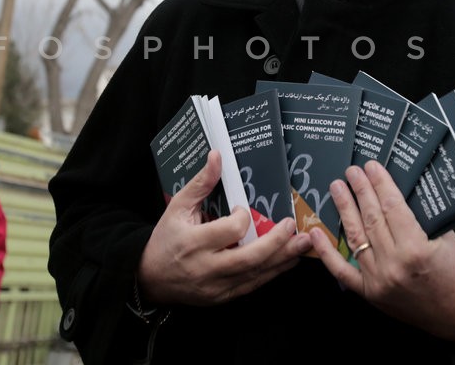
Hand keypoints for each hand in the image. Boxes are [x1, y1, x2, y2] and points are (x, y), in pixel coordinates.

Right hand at [138, 150, 311, 305]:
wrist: (149, 278)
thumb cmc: (165, 239)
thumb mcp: (178, 207)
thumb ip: (200, 183)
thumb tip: (217, 156)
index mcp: (194, 242)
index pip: (230, 230)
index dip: (242, 217)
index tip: (243, 209)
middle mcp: (207, 267)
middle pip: (250, 258)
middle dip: (278, 243)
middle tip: (297, 229)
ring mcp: (216, 287)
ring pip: (256, 275)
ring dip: (283, 259)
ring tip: (304, 245)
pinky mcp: (222, 297)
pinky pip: (252, 286)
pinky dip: (271, 273)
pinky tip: (287, 261)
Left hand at [311, 161, 454, 344]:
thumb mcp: (446, 239)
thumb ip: (422, 217)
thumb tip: (396, 192)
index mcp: (416, 249)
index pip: (392, 207)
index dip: (380, 184)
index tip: (372, 167)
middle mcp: (394, 264)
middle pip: (371, 218)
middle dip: (360, 191)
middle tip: (352, 171)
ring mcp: (378, 280)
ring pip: (356, 237)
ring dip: (344, 210)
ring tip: (337, 188)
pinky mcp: (369, 293)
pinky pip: (342, 270)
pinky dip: (327, 251)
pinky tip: (315, 232)